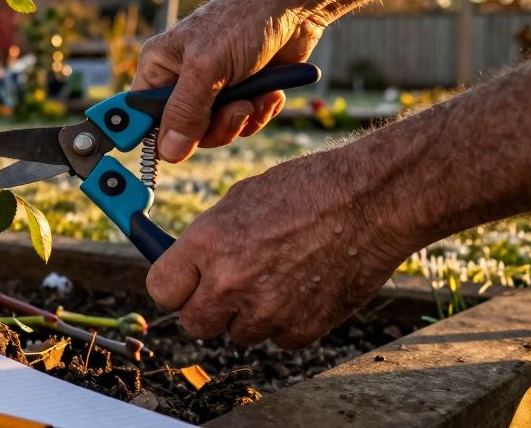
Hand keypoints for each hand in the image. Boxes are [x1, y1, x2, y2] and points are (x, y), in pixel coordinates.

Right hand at [133, 0, 327, 162]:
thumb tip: (168, 152)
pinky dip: (259, 112)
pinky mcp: (242, 93)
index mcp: (159, 68)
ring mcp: (213, 89)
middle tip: (236, 107)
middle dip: (216, 125)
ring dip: (242, 118)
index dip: (153, 134)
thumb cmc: (243, 20)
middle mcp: (182, 80)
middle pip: (184, 132)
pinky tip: (269, 92)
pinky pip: (243, 123)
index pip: (141, 116)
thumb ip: (186, 111)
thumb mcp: (207, 68)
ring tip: (256, 95)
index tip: (173, 149)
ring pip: (217, 131)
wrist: (294, 5)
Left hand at [145, 149, 409, 347]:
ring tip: (275, 277)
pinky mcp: (302, 330)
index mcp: (207, 245)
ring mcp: (266, 312)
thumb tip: (189, 262)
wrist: (370, 202)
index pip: (160, 290)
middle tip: (226, 286)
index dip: (173, 285)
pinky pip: (278, 339)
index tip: (182, 281)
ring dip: (248, 315)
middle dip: (206, 307)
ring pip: (238, 334)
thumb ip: (207, 238)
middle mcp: (230, 283)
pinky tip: (302, 287)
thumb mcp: (239, 199)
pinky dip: (286, 322)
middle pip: (194, 324)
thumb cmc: (307, 190)